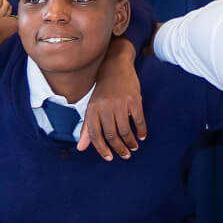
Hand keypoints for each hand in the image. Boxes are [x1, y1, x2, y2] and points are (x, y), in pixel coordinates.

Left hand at [79, 38, 146, 159]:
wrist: (115, 65)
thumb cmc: (102, 89)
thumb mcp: (92, 106)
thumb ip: (87, 128)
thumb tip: (81, 148)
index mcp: (93, 109)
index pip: (95, 135)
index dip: (102, 149)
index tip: (109, 158)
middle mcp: (105, 107)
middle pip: (111, 134)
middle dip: (119, 148)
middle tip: (125, 155)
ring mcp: (120, 103)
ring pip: (125, 130)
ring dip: (130, 142)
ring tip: (133, 147)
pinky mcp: (134, 99)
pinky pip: (138, 120)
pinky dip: (141, 131)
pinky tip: (141, 136)